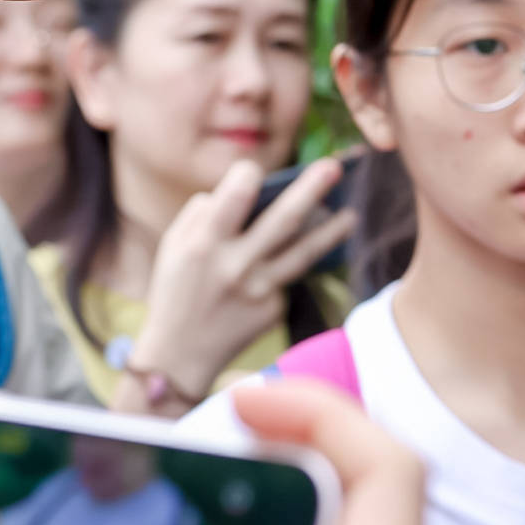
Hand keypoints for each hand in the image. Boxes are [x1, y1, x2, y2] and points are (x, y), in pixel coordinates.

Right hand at [128, 157, 357, 398]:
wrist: (178, 357)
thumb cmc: (175, 291)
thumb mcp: (173, 247)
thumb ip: (203, 213)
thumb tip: (244, 189)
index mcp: (204, 244)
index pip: (238, 194)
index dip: (248, 174)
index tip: (254, 171)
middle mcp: (236, 265)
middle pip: (284, 219)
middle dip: (312, 188)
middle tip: (334, 167)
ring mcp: (260, 290)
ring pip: (305, 252)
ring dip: (332, 231)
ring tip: (351, 215)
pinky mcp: (274, 309)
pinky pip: (287, 277)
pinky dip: (289, 264)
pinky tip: (295, 259)